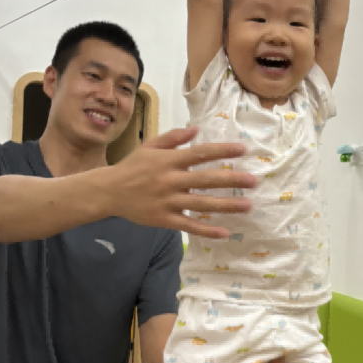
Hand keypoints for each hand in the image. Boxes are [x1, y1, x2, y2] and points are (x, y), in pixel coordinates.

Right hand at [103, 127, 256, 238]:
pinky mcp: (164, 219)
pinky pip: (189, 226)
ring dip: (226, 205)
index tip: (243, 149)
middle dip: (232, 180)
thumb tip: (196, 129)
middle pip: (206, 180)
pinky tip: (225, 232)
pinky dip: (206, 230)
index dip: (223, 151)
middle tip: (254, 181)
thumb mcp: (150, 146)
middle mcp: (171, 180)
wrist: (108, 191)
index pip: (201, 153)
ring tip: (248, 206)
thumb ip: (173, 138)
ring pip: (201, 204)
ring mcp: (168, 201)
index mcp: (169, 160)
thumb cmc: (132, 167)